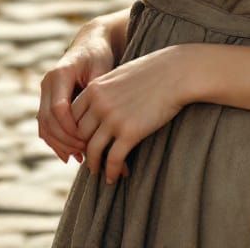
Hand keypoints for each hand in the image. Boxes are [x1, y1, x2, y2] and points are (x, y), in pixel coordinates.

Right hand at [38, 24, 121, 167]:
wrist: (91, 43)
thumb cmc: (100, 55)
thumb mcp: (102, 69)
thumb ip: (97, 92)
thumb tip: (100, 119)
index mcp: (59, 73)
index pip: (58, 108)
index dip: (70, 128)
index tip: (87, 140)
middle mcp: (48, 83)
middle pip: (47, 120)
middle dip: (64, 140)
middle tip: (84, 154)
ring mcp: (45, 92)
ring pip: (43, 126)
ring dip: (59, 145)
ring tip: (79, 157)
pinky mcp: (47, 101)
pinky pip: (46, 126)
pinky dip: (55, 142)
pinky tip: (70, 155)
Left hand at [71, 43, 189, 184]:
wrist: (176, 73)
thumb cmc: (152, 72)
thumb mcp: (120, 75)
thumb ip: (105, 91)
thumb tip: (98, 108)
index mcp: (95, 88)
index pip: (72, 116)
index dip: (75, 132)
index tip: (82, 141)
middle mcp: (100, 103)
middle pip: (80, 135)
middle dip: (82, 149)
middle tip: (88, 158)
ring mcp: (114, 118)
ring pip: (93, 150)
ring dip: (94, 165)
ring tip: (98, 172)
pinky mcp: (130, 132)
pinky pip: (113, 159)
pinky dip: (111, 171)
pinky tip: (114, 177)